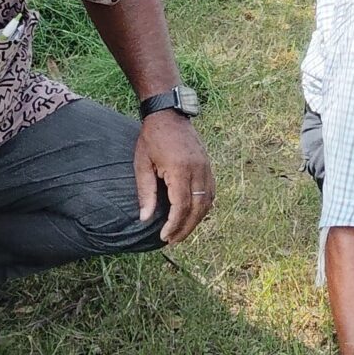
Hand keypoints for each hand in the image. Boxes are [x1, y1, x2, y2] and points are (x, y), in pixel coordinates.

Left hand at [137, 110, 214, 242]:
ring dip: (196, 220)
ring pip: (207, 202)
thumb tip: (145, 218)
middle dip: (186, 228)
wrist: (168, 113)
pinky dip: (204, 207)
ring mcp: (206, 167)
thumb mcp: (142, 164)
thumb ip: (145, 192)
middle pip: (198, 208)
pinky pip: (211, 192)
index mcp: (180, 170)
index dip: (174, 225)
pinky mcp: (208, 165)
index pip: (182, 206)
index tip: (164, 237)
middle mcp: (198, 170)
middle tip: (173, 241)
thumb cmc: (152, 138)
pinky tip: (194, 214)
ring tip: (182, 232)